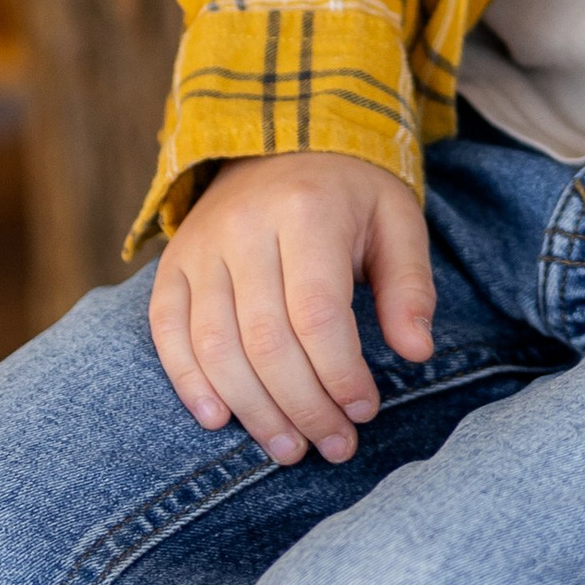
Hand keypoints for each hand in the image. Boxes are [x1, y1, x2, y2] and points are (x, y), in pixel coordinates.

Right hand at [150, 152, 434, 464]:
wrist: (281, 136)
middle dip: (303, 406)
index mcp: (308, 210)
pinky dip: (189, 383)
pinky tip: (220, 420)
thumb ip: (410, 285)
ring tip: (290, 448)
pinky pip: (167, 333)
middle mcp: (244, 227)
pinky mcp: (172, 265)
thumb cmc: (349, 191)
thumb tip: (417, 352)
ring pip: (215, 346)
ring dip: (252, 410)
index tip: (366, 410)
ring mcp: (200, 247)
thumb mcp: (396, 219)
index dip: (340, 374)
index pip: (317, 313)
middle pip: (265, 340)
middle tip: (334, 447)